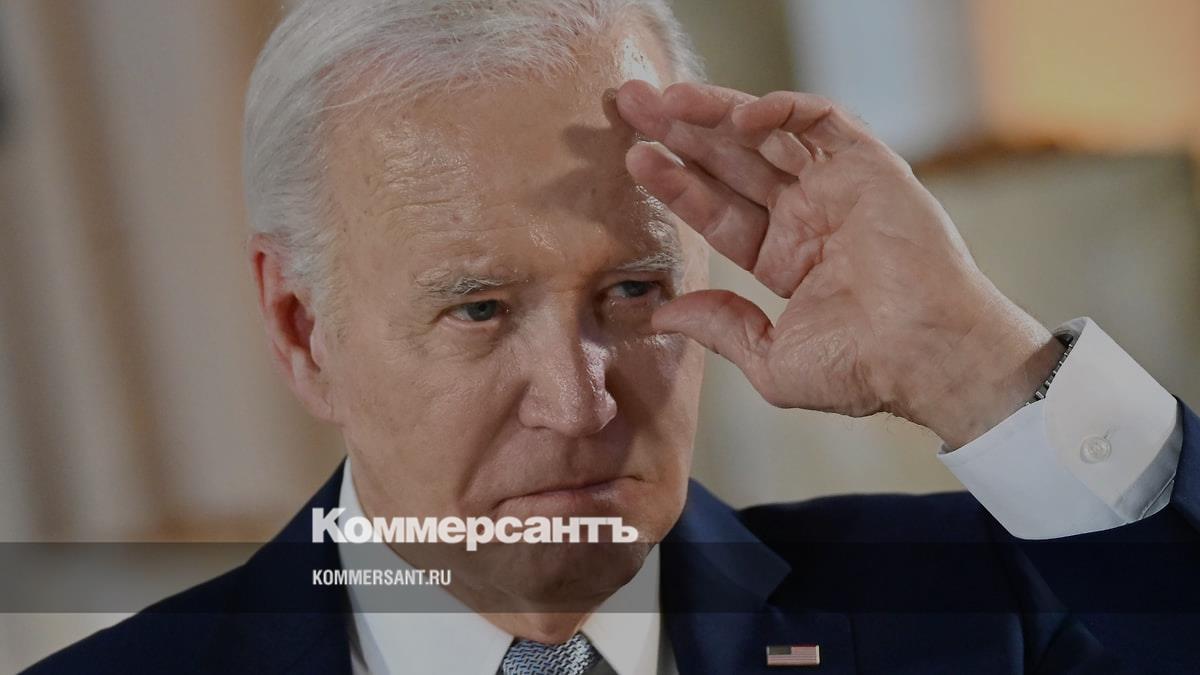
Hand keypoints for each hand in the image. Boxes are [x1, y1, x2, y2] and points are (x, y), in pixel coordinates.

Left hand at [615, 81, 1063, 448]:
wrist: (924, 357)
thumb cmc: (862, 369)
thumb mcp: (771, 359)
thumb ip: (720, 328)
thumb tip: (664, 313)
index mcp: (786, 257)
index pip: (718, 210)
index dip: (676, 183)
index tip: (634, 160)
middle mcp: (809, 216)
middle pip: (733, 162)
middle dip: (681, 132)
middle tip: (632, 104)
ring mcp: (838, 188)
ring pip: (768, 133)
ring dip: (716, 112)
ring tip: (663, 99)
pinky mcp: (870, 166)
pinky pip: (822, 120)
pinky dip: (781, 109)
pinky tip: (736, 116)